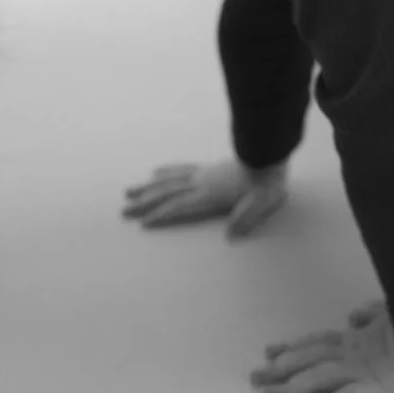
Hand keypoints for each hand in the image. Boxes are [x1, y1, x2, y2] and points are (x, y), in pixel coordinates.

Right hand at [122, 158, 288, 236]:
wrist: (270, 156)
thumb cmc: (266, 184)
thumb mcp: (261, 204)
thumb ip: (245, 218)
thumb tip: (230, 236)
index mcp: (210, 194)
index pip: (180, 206)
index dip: (160, 215)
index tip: (142, 223)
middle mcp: (201, 182)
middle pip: (166, 193)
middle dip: (143, 203)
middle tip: (123, 210)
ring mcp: (202, 173)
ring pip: (168, 180)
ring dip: (147, 187)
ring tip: (129, 191)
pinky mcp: (207, 168)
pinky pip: (180, 169)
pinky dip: (165, 171)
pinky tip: (155, 172)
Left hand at [250, 301, 393, 392]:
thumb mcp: (389, 313)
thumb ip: (369, 314)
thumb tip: (353, 315)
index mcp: (354, 339)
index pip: (315, 342)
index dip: (291, 346)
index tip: (269, 352)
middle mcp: (349, 354)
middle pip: (306, 359)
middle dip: (278, 368)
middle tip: (253, 377)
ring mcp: (357, 371)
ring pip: (314, 378)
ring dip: (288, 388)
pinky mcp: (371, 390)